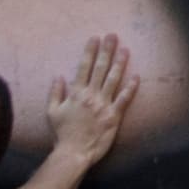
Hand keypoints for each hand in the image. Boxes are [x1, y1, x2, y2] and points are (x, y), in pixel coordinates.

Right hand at [45, 32, 139, 170]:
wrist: (73, 152)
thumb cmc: (62, 134)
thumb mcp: (52, 112)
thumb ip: (55, 93)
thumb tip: (58, 76)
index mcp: (76, 93)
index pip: (84, 67)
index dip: (90, 51)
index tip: (95, 38)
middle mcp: (91, 96)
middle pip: (100, 69)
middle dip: (106, 50)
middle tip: (113, 36)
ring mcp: (104, 105)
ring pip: (113, 80)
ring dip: (120, 63)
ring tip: (125, 49)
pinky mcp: (114, 116)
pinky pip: (124, 99)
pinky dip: (131, 88)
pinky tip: (136, 77)